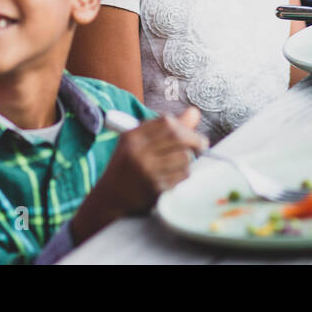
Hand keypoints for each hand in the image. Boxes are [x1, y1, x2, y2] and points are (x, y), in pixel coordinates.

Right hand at [71, 108, 205, 241]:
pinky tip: (174, 178)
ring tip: (180, 165)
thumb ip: (165, 129)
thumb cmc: (127, 169)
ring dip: (188, 161)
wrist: (110, 200)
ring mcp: (147, 170)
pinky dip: (183, 176)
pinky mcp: (156, 187)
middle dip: (195, 141)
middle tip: (201, 146)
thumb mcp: (139, 144)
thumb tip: (194, 112)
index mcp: (132, 136)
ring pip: (184, 157)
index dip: (184, 126)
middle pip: (178, 137)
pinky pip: (182, 176)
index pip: (167, 122)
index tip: (191, 133)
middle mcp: (138, 151)